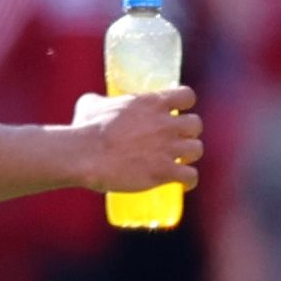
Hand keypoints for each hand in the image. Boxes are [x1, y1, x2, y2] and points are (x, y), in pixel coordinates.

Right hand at [72, 88, 202, 194]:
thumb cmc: (84, 129)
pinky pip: (190, 176)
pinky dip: (189, 180)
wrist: (84, 155)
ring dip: (189, 155)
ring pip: (196, 149)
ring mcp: (167, 148)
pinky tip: (184, 184)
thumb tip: (98, 102)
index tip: (177, 111)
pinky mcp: (164, 171)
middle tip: (175, 139)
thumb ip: (102, 101)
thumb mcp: (91, 105)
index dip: (183, 104)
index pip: (186, 96)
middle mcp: (165, 124)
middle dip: (187, 132)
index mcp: (151, 103)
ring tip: (180, 161)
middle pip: (195, 124)